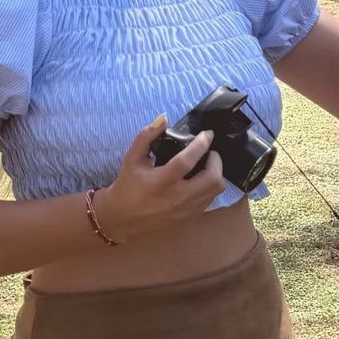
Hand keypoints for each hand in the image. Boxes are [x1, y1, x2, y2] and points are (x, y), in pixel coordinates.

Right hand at [93, 115, 226, 240]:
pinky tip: (201, 181)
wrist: (122, 220)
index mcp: (160, 182)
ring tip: (207, 166)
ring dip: (216, 174)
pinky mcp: (190, 219)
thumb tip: (164, 118)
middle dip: (216, 160)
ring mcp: (185, 211)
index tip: (207, 134)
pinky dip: (210, 188)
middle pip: (212, 179)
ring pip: (216, 191)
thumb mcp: (132, 159)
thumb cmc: (127, 186)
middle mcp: (176, 198)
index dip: (200, 144)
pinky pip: (210, 201)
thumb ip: (146, 137)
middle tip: (209, 152)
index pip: (186, 161)